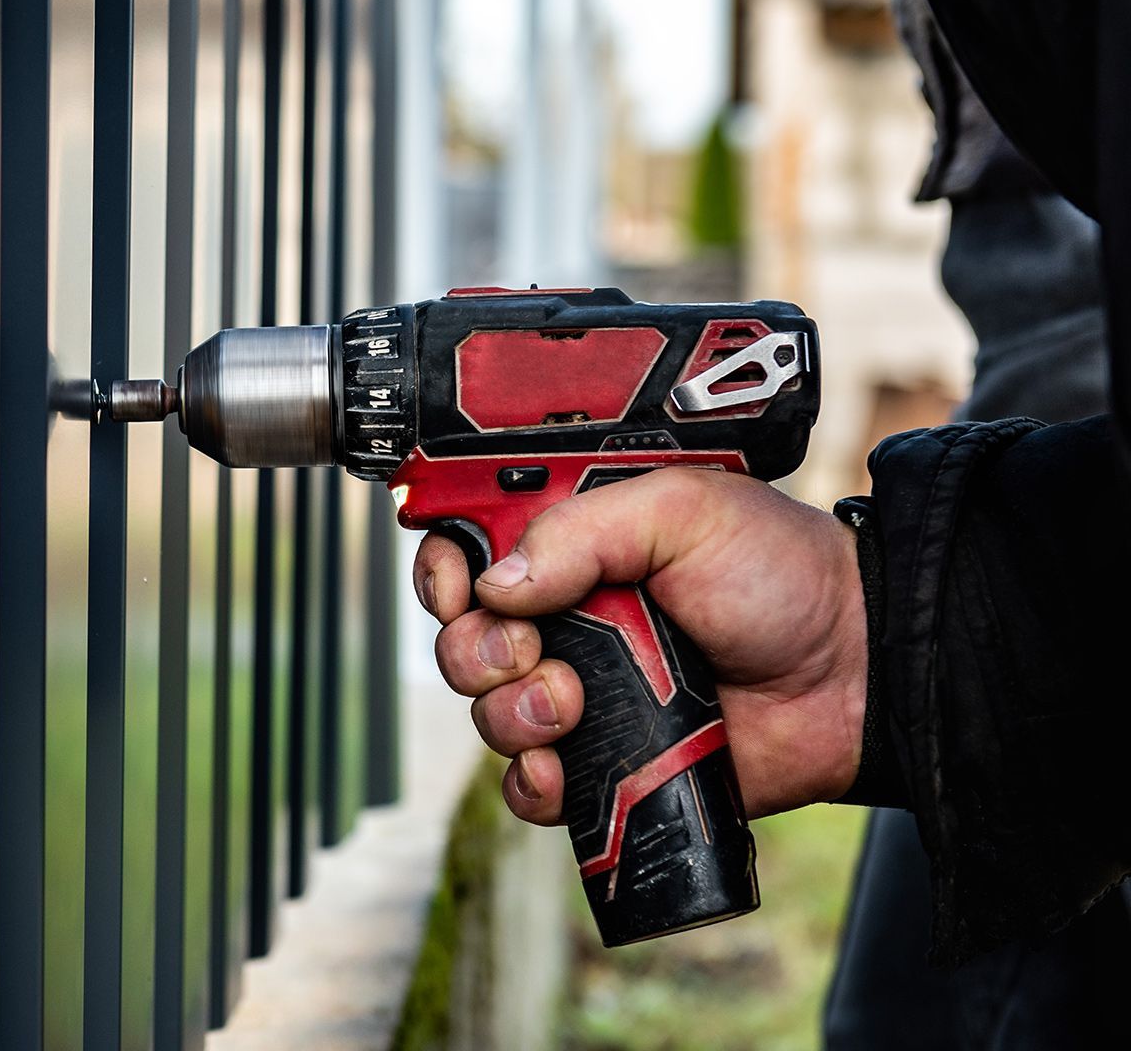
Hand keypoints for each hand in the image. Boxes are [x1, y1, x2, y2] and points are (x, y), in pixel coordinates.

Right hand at [414, 468, 868, 825]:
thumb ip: (582, 531)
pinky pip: (530, 788)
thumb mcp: (683, 511)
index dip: (444, 573)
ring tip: (572, 705)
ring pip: (488, 715)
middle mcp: (564, 619)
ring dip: (509, 714)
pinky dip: (530, 784)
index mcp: (570, 546)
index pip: (466, 553)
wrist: (856, 673)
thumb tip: (496, 584)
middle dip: (475, 651)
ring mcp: (582, 694)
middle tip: (529, 649)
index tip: (459, 588)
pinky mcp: (607, 765)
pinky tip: (559, 770)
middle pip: (460, 640)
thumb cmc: (782, 574)